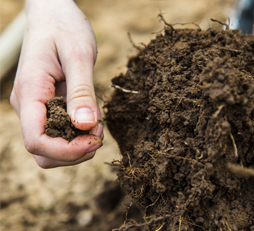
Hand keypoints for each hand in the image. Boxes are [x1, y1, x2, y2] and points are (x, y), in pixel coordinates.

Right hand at [10, 0, 102, 167]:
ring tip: (97, 125)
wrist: (54, 14)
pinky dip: (77, 136)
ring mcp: (36, 108)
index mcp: (29, 93)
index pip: (36, 140)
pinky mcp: (47, 106)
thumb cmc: (64, 28)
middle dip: (74, 152)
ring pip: (51, 147)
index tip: (95, 139)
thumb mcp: (79, 56)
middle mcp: (28, 105)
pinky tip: (92, 120)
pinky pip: (59, 133)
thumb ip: (82, 91)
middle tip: (99, 131)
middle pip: (43, 151)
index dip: (66, 151)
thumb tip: (86, 125)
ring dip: (77, 147)